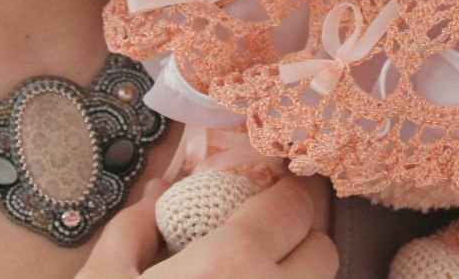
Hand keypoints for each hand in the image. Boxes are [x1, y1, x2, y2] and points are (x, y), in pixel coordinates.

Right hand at [77, 177, 337, 278]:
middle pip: (324, 254)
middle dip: (300, 238)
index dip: (288, 192)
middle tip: (261, 236)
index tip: (271, 188)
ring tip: (250, 272)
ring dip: (292, 277)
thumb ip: (134, 230)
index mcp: (231, 265)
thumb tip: (160, 193)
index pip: (297, 208)